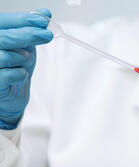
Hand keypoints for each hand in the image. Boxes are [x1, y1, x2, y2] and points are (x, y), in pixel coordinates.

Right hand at [0, 9, 52, 129]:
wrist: (12, 94)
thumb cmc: (14, 67)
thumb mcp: (25, 45)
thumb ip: (31, 29)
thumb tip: (45, 13)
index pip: (3, 21)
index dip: (22, 20)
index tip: (43, 20)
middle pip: (4, 37)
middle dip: (28, 35)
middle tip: (47, 36)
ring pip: (4, 57)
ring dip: (22, 59)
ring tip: (24, 61)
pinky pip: (6, 75)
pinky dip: (19, 75)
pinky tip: (20, 75)